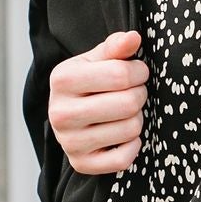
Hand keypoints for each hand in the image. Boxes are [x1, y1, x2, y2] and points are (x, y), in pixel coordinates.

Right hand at [47, 28, 147, 175]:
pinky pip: (123, 159)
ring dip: (137, 119)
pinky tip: (125, 135)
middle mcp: (60, 113)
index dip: (139, 71)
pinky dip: (133, 146)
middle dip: (140, 95)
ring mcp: (69, 142)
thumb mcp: (96, 59)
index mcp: (62, 79)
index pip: (121, 75)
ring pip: (130, 130)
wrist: (67, 115)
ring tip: (127, 112)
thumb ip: (116, 47)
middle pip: (128, 104)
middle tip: (134, 93)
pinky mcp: (80, 164)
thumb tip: (134, 38)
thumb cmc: (87, 83)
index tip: (138, 72)